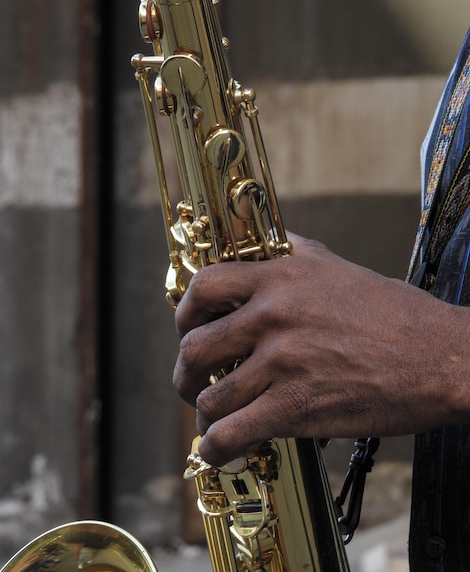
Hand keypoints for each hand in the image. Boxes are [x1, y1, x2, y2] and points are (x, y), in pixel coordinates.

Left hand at [173, 233, 469, 465]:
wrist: (442, 357)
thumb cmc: (395, 314)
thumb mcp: (338, 267)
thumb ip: (296, 252)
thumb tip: (271, 244)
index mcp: (280, 280)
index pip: (204, 288)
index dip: (185, 312)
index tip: (188, 329)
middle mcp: (274, 318)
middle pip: (194, 347)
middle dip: (185, 371)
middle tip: (193, 381)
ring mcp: (283, 365)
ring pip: (210, 396)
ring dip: (202, 413)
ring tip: (212, 418)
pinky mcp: (297, 409)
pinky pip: (233, 433)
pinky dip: (217, 447)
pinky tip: (220, 448)